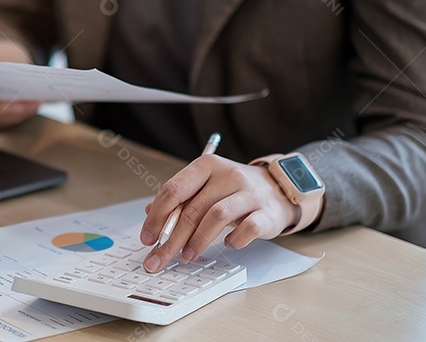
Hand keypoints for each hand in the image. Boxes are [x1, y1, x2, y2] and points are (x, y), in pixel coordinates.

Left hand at [138, 154, 298, 272]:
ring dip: (197, 242)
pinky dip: (233, 241)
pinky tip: (227, 245)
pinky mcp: (266, 213)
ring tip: (187, 257)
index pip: (174, 190)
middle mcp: (228, 175)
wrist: (278, 188)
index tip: (147, 238)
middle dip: (171, 239)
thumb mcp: (205, 186)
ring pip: (216, 217)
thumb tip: (149, 214)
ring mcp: (249, 193)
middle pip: (192, 209)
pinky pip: (246, 229)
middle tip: (159, 258)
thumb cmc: (234, 190)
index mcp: (206, 166)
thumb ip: (180, 198)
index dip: (156, 216)